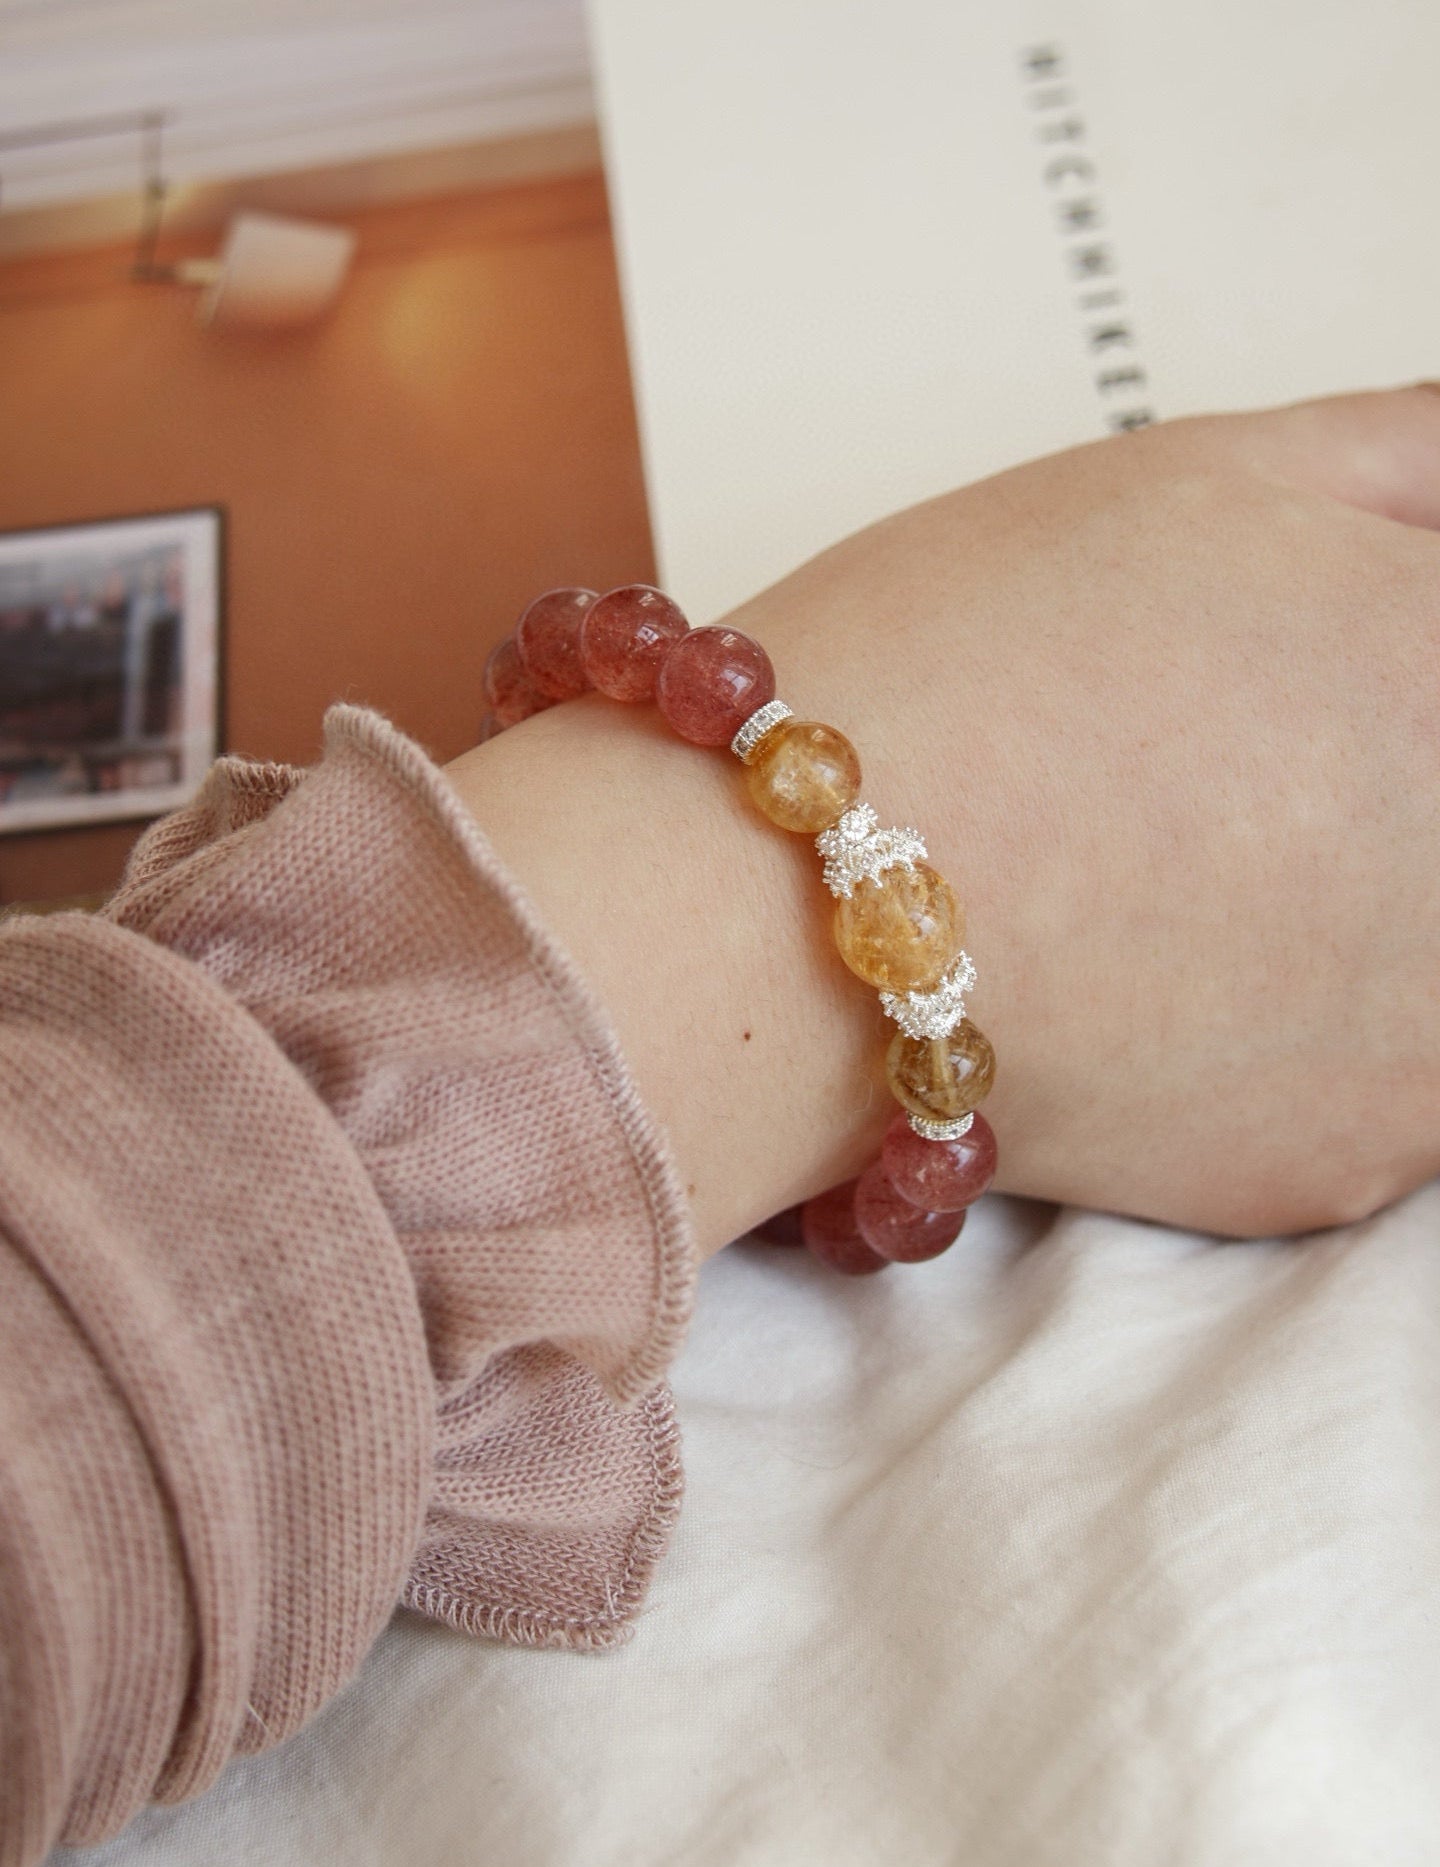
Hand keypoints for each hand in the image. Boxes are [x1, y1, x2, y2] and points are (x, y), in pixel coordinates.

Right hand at [448, 388, 1439, 1253]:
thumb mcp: (1204, 477)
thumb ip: (1405, 460)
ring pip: (1425, 953)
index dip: (1384, 646)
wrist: (784, 916)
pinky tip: (1163, 973)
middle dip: (1367, 773)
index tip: (1309, 659)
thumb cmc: (965, 670)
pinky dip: (1278, 1030)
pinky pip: (1350, 1081)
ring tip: (1190, 866)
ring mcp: (1430, 1050)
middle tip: (1232, 759)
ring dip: (1348, 904)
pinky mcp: (1331, 1166)